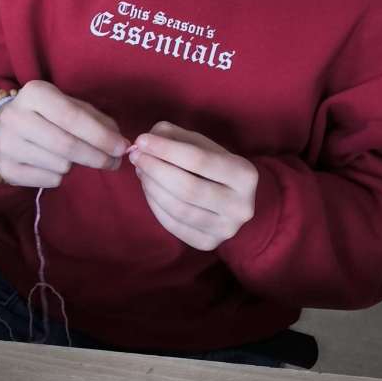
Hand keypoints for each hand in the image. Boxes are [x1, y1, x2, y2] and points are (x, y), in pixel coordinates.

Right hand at [0, 80, 128, 187]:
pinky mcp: (6, 168)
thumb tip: (120, 144)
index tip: (121, 147)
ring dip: (75, 165)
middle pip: (67, 145)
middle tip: (114, 162)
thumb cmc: (47, 115)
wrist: (3, 128)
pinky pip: (49, 180)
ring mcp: (6, 144)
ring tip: (71, 156)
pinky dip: (60, 176)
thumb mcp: (70, 106)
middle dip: (97, 156)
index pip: (72, 117)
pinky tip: (52, 163)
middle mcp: (15, 117)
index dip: (101, 135)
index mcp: (34, 93)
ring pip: (60, 165)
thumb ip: (97, 121)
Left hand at [129, 121, 258, 250]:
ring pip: (178, 208)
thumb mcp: (200, 144)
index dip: (166, 149)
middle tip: (136, 156)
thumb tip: (144, 143)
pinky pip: (173, 225)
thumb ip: (173, 137)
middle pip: (187, 187)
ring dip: (151, 187)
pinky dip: (154, 205)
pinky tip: (149, 189)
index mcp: (245, 174)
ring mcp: (226, 229)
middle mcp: (241, 206)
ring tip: (141, 171)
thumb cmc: (212, 166)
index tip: (141, 140)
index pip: (199, 160)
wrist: (232, 199)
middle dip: (155, 169)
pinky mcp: (209, 243)